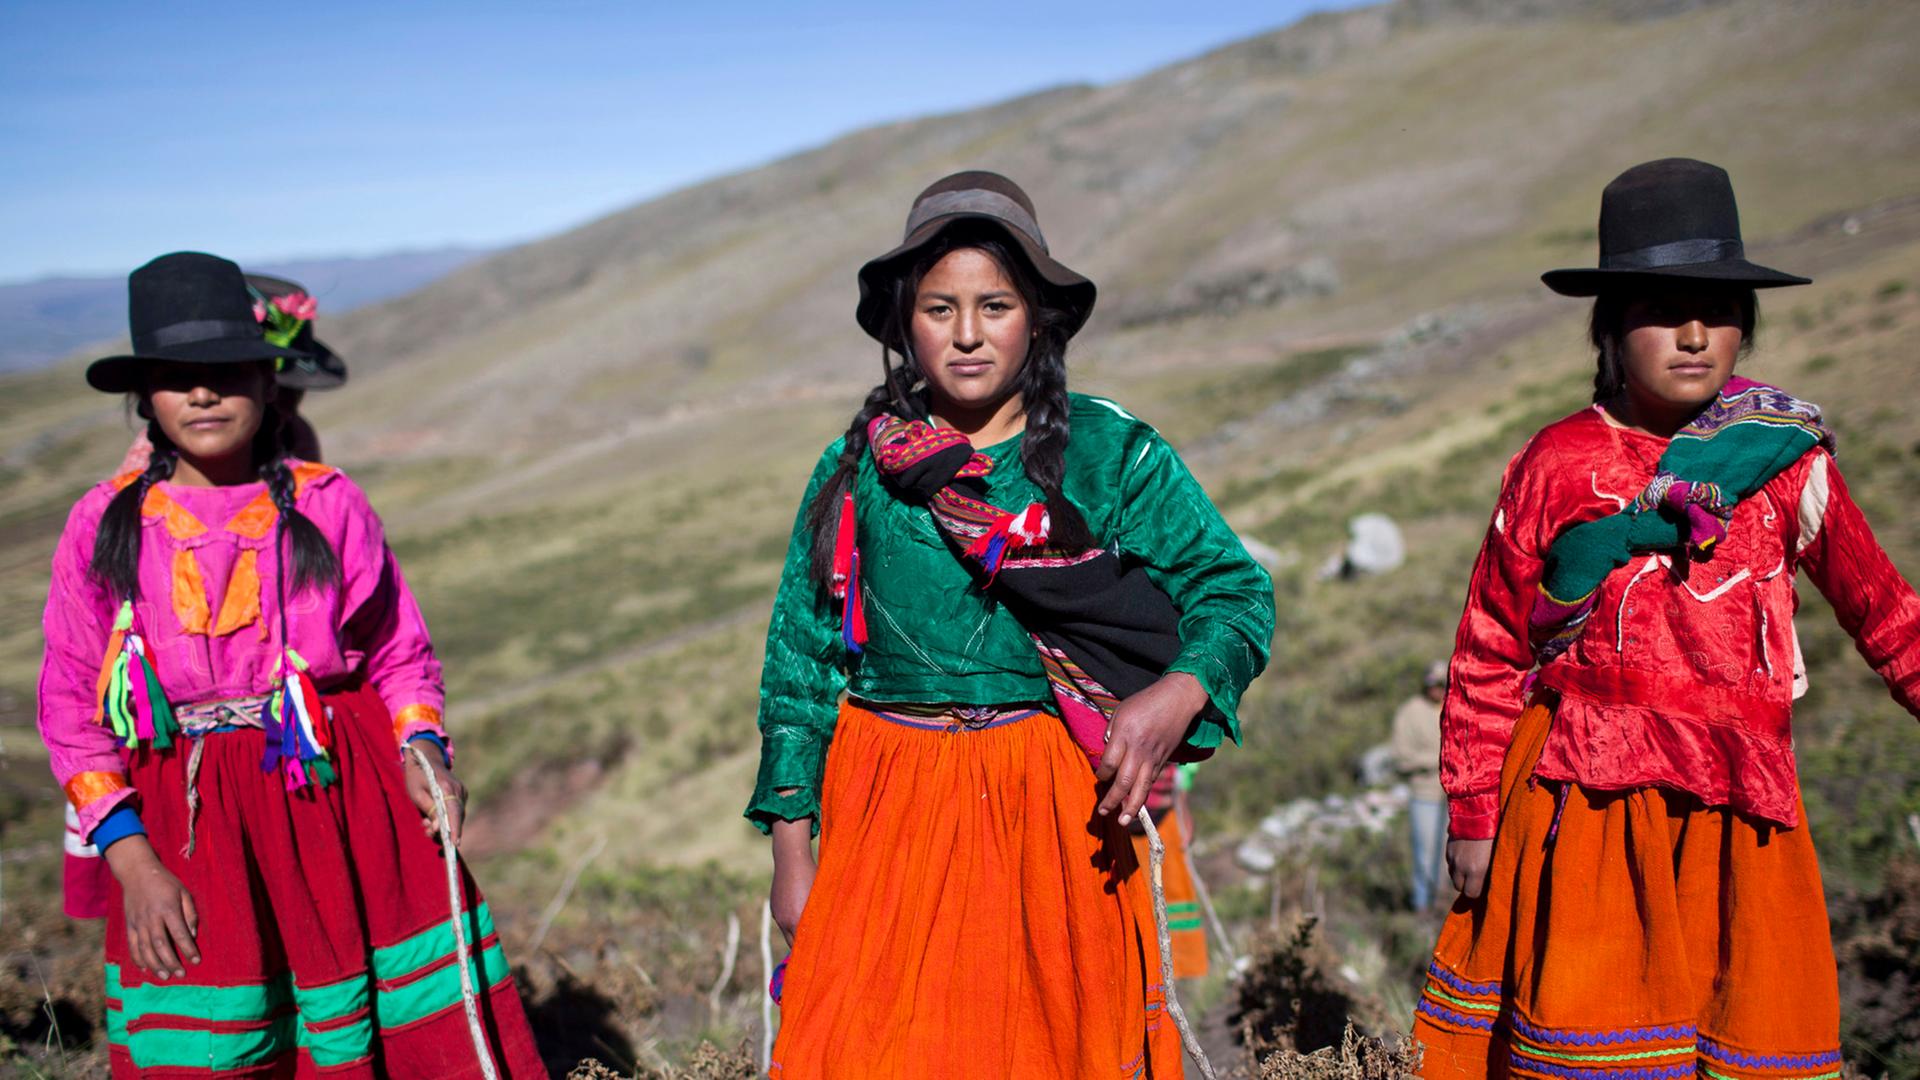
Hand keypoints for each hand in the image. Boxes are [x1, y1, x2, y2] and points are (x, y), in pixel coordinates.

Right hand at [105, 837, 198, 979]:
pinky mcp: (129, 925)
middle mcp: (152, 918)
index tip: (196, 960)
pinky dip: (138, 958)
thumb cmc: (165, 882)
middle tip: (181, 974)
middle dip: (172, 962)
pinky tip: (145, 968)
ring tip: (165, 975)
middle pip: (161, 945)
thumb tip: (192, 934)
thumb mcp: (184, 892)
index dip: (188, 949)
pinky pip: (132, 945)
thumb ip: (189, 913)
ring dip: (155, 964)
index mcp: (168, 909)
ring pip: (145, 949)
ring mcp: (138, 922)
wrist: (137, 872)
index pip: (179, 934)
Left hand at [404, 745, 466, 847]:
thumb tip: (438, 828)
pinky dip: (446, 817)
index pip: (454, 812)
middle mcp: (458, 790)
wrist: (425, 758)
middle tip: (427, 833)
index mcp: (446, 788)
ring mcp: (461, 791)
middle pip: (457, 816)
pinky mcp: (460, 793)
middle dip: (444, 830)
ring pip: (456, 815)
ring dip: (443, 824)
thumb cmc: (417, 776)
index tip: (454, 844)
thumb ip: (429, 810)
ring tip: (426, 825)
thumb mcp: (416, 793)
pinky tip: (432, 818)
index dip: (455, 829)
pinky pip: (455, 810)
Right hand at [770, 817, 815, 946]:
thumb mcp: (822, 896)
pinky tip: (801, 915)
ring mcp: (777, 914)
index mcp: (796, 920)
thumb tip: (834, 930)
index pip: (801, 947)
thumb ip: (824, 916)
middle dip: (802, 948)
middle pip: (792, 944)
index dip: (810, 953)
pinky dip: (791, 923)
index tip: (820, 959)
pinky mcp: (774, 908)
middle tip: (815, 953)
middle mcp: (784, 920)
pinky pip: (783, 922)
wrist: (791, 859)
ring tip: (809, 934)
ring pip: (787, 933)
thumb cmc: (812, 876)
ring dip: (797, 934)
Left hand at [1096, 673, 1207, 826]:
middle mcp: (1139, 749)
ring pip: (1141, 787)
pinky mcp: (1163, 760)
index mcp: (1125, 734)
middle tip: (1102, 811)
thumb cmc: (1145, 702)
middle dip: (1112, 800)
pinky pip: (1151, 782)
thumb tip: (1107, 753)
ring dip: (1131, 807)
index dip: (1101, 775)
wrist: (1177, 700)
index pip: (1109, 763)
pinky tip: (1136, 805)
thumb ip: (1111, 733)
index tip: (1099, 778)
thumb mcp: (1121, 711)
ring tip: (1123, 821)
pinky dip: (1143, 795)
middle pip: (1124, 781)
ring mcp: (1153, 757)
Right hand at [1447, 838, 1493, 899]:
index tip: (1484, 887)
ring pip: (1452, 875)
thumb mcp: (1496, 855)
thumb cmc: (1494, 834)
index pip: (1471, 893)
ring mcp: (1452, 857)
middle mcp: (1461, 866)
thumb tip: (1488, 883)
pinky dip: (1456, 863)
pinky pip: (1450, 863)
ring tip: (1471, 867)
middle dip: (1466, 885)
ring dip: (1460, 874)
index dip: (1477, 892)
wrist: (1477, 811)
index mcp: (1476, 870)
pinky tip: (1465, 855)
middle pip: (1458, 887)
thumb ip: (1490, 871)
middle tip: (1477, 879)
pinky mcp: (1448, 848)